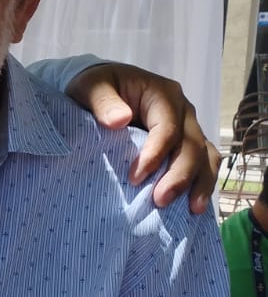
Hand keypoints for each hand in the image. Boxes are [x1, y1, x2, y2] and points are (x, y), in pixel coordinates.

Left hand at [66, 62, 218, 212]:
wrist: (101, 92)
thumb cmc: (95, 89)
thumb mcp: (91, 87)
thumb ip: (102, 101)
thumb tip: (119, 120)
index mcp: (162, 95)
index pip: (167, 127)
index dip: (155, 154)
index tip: (134, 178)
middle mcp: (182, 112)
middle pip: (191, 145)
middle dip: (179, 175)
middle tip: (160, 200)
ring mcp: (188, 130)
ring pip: (205, 156)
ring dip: (199, 183)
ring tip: (192, 209)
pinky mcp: (185, 146)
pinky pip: (204, 164)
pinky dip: (202, 183)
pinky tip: (194, 207)